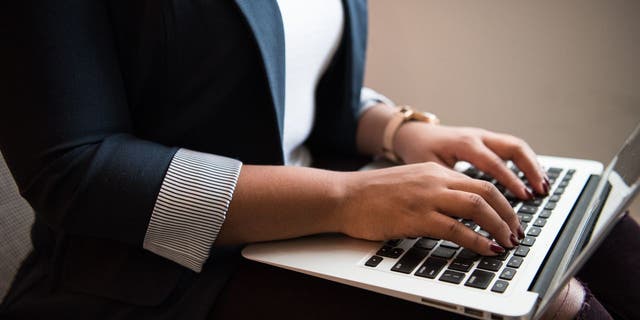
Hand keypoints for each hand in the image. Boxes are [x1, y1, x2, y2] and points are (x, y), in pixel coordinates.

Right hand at [337, 162, 522, 255]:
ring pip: (477, 207)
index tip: (510, 218)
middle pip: (487, 192)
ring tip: (507, 242)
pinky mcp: (416, 217)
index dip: (502, 202)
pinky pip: (456, 229)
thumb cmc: (372, 194)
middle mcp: (435, 180)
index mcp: (435, 171)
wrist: (344, 196)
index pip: (480, 183)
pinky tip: (487, 249)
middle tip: (516, 232)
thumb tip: (459, 211)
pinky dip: (477, 240)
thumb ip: (435, 191)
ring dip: (499, 226)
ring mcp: (426, 198)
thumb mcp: (410, 183)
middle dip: (509, 214)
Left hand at [394, 123, 548, 198]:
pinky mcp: (486, 140)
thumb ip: (450, 185)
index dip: (510, 181)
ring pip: (516, 146)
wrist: (414, 134)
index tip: (524, 196)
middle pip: (513, 148)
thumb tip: (469, 209)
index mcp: (464, 144)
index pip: (494, 163)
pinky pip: (511, 148)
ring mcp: (484, 137)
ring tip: (543, 187)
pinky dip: (525, 163)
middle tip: (541, 191)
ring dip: (532, 165)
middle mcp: (477, 137)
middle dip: (530, 170)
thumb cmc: (419, 152)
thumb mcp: (430, 169)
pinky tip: (532, 179)